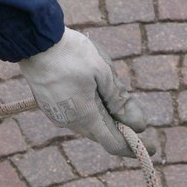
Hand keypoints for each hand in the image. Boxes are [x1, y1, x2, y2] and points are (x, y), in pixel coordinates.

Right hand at [19, 27, 154, 156]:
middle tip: (136, 115)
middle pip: (102, 133)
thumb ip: (119, 99)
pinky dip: (88, 109)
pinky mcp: (48, 104)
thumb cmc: (70, 54)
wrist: (33, 40)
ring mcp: (56, 114)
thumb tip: (138, 124)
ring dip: (103, 116)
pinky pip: (74, 114)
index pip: (114, 143)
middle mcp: (70, 122)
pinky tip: (92, 91)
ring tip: (113, 96)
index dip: (134, 147)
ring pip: (87, 123)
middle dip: (120, 128)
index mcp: (85, 117)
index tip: (153, 146)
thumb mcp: (102, 71)